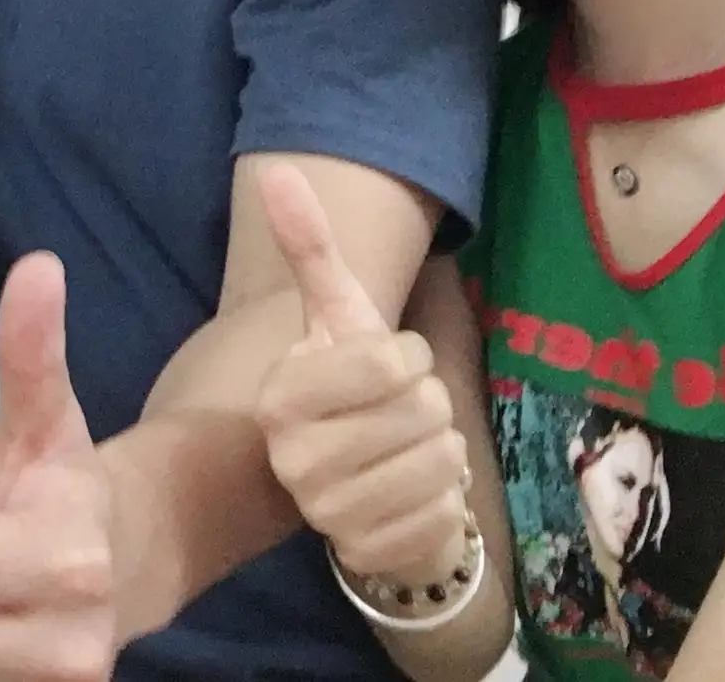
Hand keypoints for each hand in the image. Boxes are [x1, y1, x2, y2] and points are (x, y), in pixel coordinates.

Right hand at [253, 161, 469, 581]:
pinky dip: (446, 501)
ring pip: (442, 462)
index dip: (406, 355)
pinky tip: (415, 494)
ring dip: (441, 453)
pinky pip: (446, 514)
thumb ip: (308, 247)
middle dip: (429, 404)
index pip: (390, 360)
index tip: (385, 365)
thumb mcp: (336, 316)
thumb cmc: (352, 388)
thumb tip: (278, 169)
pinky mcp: (369, 554)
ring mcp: (329, 514)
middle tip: (400, 414)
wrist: (356, 484)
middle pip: (424, 410)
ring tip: (408, 452)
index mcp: (282, 396)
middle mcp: (294, 459)